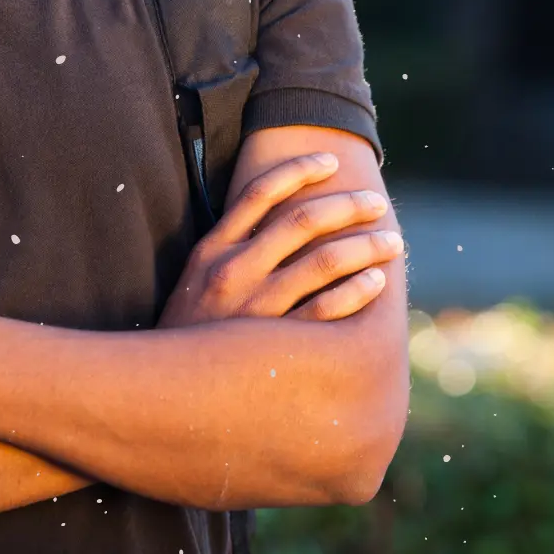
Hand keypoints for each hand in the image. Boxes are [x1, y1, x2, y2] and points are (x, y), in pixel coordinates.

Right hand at [158, 152, 401, 328]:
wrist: (163, 392)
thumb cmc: (186, 334)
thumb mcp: (193, 281)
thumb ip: (226, 250)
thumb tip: (273, 221)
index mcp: (212, 249)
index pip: (260, 192)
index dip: (299, 169)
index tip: (330, 161)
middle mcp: (234, 270)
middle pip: (303, 221)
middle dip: (347, 206)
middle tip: (377, 203)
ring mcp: (256, 307)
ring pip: (324, 261)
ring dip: (365, 246)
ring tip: (391, 241)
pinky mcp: (275, 346)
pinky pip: (327, 312)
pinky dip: (357, 291)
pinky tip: (377, 281)